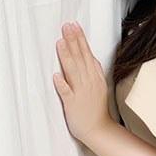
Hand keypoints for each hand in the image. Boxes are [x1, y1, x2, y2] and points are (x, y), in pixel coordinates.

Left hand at [53, 21, 111, 143]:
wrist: (99, 129)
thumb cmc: (96, 109)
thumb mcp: (99, 85)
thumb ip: (93, 71)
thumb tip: (89, 56)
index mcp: (94, 77)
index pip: (87, 53)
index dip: (81, 39)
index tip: (75, 26)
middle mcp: (88, 82)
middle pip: (80, 57)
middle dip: (73, 40)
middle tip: (67, 26)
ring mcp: (81, 92)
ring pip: (73, 71)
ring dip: (66, 56)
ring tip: (60, 42)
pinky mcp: (73, 103)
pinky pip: (66, 92)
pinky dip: (61, 83)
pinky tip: (56, 75)